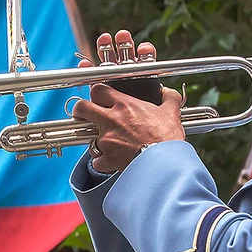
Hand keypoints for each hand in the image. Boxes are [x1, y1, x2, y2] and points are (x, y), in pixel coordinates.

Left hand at [73, 30, 185, 172]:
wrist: (165, 162)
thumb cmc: (167, 138)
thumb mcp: (171, 113)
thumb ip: (168, 98)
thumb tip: (168, 92)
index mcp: (124, 105)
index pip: (98, 89)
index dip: (96, 92)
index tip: (99, 97)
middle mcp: (111, 120)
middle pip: (81, 108)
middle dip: (80, 111)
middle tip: (85, 115)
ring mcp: (106, 140)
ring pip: (87, 136)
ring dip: (95, 139)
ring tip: (106, 142)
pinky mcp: (107, 158)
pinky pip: (97, 160)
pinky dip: (102, 162)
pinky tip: (111, 161)